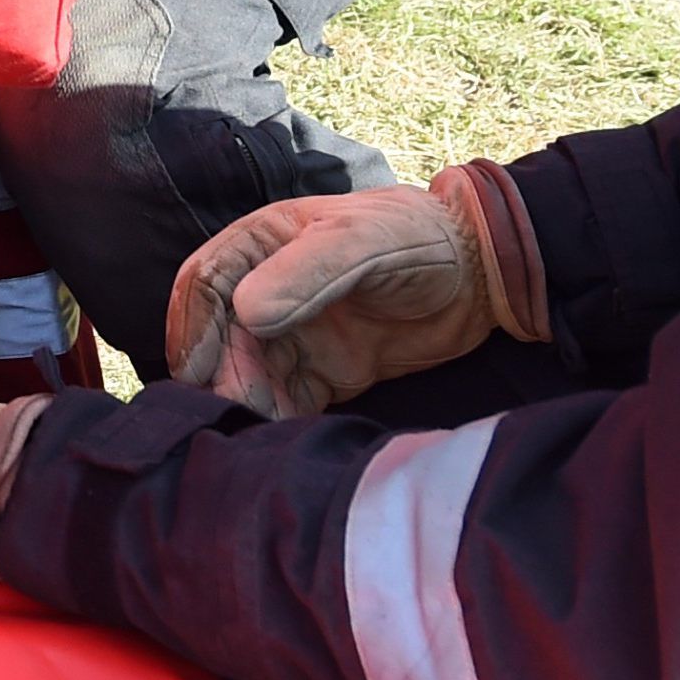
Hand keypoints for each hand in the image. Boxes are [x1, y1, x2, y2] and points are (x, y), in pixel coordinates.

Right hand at [165, 166, 541, 417]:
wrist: (484, 276)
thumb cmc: (421, 239)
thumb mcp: (364, 241)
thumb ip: (307, 271)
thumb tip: (247, 312)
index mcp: (265, 243)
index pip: (207, 281)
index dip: (195, 325)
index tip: (199, 370)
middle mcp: (269, 288)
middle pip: (222, 337)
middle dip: (221, 375)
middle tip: (236, 410)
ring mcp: (296, 334)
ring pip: (249, 374)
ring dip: (246, 403)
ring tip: (258, 431)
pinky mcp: (325, 374)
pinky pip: (286, 401)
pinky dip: (278, 421)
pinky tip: (281, 440)